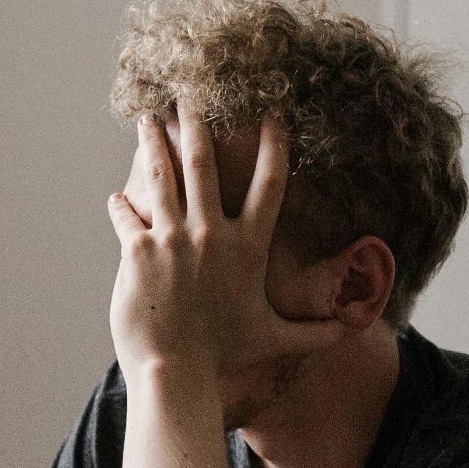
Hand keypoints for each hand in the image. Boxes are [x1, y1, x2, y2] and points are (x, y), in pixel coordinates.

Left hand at [105, 102, 345, 377]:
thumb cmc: (224, 356)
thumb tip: (353, 333)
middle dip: (196, 123)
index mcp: (247, 246)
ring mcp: (172, 238)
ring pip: (161, 174)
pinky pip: (126, 212)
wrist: (177, 373)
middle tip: (189, 94)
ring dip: (152, 142)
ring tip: (146, 118)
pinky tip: (116, 197)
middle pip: (203, 161)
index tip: (271, 113)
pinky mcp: (137, 249)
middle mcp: (210, 233)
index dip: (274, 144)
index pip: (270, 183)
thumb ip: (314, 333)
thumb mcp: (274, 340)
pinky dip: (121, 204)